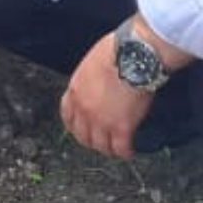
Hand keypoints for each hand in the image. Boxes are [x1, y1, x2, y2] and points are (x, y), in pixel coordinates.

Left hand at [60, 27, 162, 159]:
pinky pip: (121, 149)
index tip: (82, 128)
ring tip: (117, 148)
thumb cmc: (118, 50)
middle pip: (83, 135)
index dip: (75, 125)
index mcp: (76, 89)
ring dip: (109, 148)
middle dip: (92, 140)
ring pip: (101, 146)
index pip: (68, 116)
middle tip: (101, 140)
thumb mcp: (92, 62)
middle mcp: (85, 109)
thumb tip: (98, 86)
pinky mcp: (122, 128)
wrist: (135, 54)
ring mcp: (102, 121)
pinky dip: (126, 152)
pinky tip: (130, 150)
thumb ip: (90, 80)